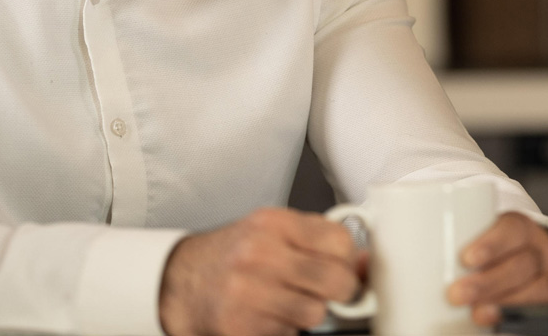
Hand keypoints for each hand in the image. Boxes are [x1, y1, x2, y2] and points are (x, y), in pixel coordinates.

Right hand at [159, 207, 361, 335]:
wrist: (183, 282)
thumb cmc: (235, 255)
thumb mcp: (274, 232)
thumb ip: (319, 241)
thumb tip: (365, 263)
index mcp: (273, 223)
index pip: (340, 241)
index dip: (350, 259)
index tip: (345, 266)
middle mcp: (259, 254)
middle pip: (336, 280)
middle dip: (340, 291)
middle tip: (329, 290)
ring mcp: (247, 293)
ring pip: (316, 313)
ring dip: (309, 313)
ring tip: (289, 301)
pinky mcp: (240, 327)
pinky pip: (289, 334)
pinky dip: (285, 329)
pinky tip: (269, 315)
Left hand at [447, 212, 547, 326]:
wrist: (534, 266)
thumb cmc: (492, 256)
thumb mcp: (476, 240)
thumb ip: (436, 244)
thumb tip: (382, 256)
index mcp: (520, 229)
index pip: (512, 228)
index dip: (492, 242)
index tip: (466, 259)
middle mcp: (542, 250)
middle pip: (523, 263)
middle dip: (490, 281)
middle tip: (457, 295)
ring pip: (539, 289)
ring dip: (507, 303)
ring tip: (478, 315)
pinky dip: (528, 319)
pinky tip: (504, 327)